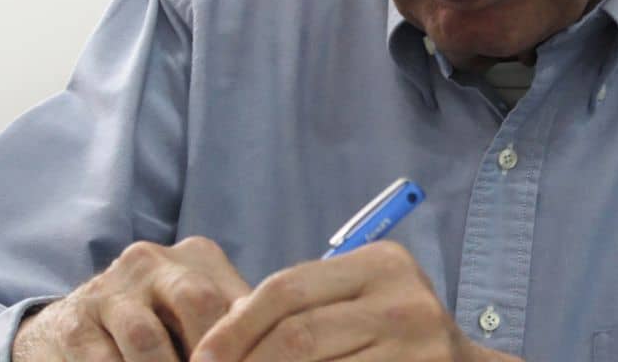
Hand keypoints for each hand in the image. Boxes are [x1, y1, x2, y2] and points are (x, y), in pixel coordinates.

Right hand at [12, 236, 251, 361]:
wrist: (73, 333)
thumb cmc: (159, 332)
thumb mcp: (200, 326)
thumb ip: (238, 333)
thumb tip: (288, 354)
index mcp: (199, 258)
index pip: (241, 300)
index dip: (255, 346)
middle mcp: (154, 262)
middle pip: (198, 303)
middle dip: (213, 357)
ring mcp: (109, 288)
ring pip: (147, 339)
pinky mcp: (72, 323)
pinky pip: (102, 360)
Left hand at [190, 240, 518, 361]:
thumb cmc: (393, 336)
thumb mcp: (357, 303)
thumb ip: (303, 308)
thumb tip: (216, 342)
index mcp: (381, 264)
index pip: (287, 288)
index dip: (234, 326)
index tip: (200, 357)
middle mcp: (404, 301)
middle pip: (297, 335)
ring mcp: (417, 346)